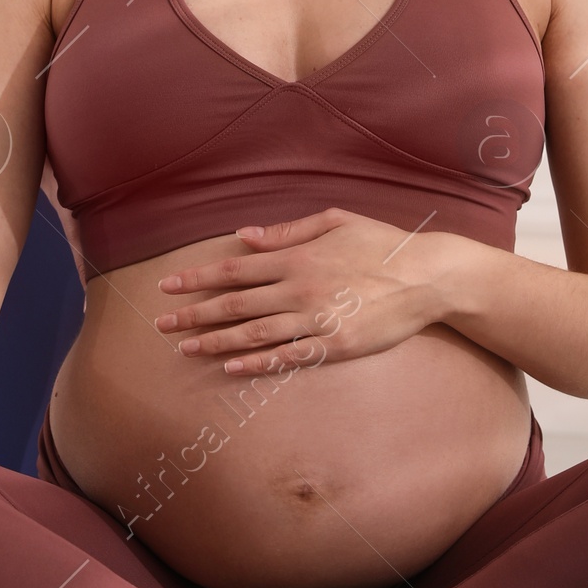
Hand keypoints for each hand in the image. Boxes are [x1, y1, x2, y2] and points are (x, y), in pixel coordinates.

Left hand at [155, 208, 439, 372]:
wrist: (427, 276)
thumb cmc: (381, 244)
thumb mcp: (334, 221)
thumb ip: (287, 231)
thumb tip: (244, 235)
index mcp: (297, 257)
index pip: (234, 269)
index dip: (198, 279)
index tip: (168, 286)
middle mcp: (300, 288)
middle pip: (235, 304)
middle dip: (194, 314)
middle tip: (161, 325)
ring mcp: (317, 319)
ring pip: (255, 333)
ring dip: (216, 341)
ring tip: (186, 348)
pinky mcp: (335, 346)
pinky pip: (288, 356)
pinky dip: (257, 362)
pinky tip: (231, 366)